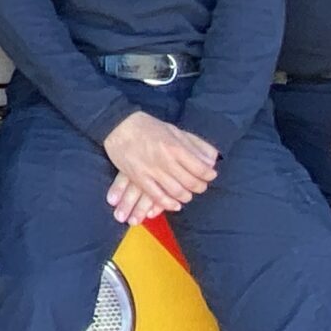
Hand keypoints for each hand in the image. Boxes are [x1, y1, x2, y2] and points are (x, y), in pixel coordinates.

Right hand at [102, 111, 218, 223]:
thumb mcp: (174, 130)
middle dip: (200, 187)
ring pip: (176, 192)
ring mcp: (151, 171)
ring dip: (186, 196)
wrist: (118, 126)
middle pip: (191, 182)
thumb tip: (212, 158)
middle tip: (201, 185)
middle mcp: (165, 161)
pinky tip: (174, 204)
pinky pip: (157, 196)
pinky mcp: (138, 178)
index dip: (209, 175)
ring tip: (188, 194)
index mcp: (175, 147)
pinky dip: (168, 203)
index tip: (210, 175)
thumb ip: (194, 144)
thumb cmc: (148, 127)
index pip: (200, 168)